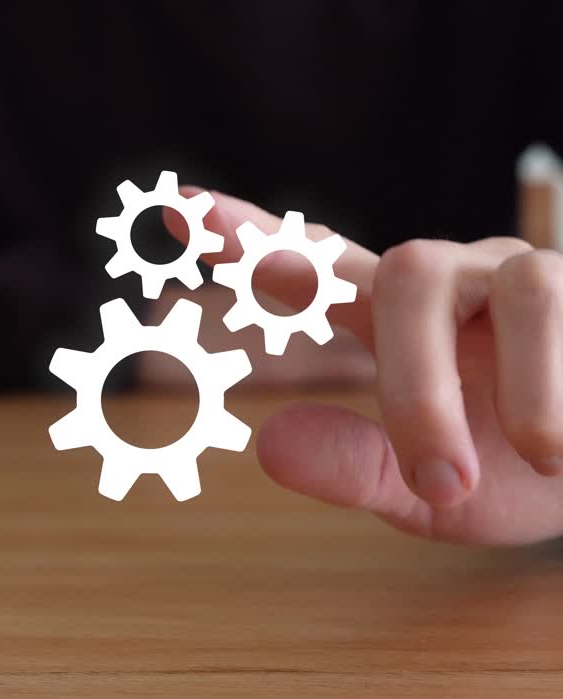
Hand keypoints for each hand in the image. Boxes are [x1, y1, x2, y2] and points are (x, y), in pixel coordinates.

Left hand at [165, 189, 562, 546]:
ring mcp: (527, 272)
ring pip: (502, 283)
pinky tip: (562, 447)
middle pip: (406, 272)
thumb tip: (265, 443)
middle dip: (414, 384)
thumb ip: (353, 468)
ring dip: (501, 392)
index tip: (174, 203)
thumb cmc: (516, 471)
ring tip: (527, 466)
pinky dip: (559, 388)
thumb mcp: (430, 496)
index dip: (253, 236)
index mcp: (399, 321)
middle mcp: (456, 279)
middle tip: (439, 482)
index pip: (321, 266)